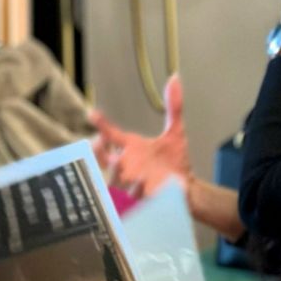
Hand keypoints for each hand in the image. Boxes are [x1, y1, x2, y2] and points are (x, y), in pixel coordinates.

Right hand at [89, 74, 190, 199]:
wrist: (186, 189)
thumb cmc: (175, 161)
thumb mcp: (176, 133)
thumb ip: (174, 107)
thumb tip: (175, 78)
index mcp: (130, 147)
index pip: (110, 134)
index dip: (101, 124)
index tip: (93, 114)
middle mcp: (126, 166)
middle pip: (105, 160)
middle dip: (102, 153)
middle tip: (103, 143)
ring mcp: (130, 184)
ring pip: (117, 180)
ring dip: (122, 174)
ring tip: (130, 168)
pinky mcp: (139, 201)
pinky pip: (131, 199)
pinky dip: (136, 194)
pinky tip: (145, 188)